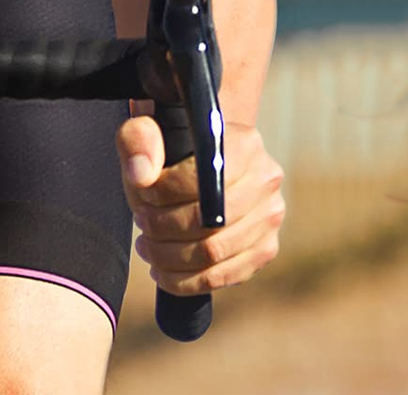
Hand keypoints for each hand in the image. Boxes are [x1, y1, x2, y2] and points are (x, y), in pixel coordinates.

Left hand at [116, 109, 285, 295]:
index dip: (165, 194)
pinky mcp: (265, 248)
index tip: (141, 196)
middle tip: (140, 224)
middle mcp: (265, 180)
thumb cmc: (171, 140)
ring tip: (146, 247)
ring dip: (170, 258)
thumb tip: (141, 177)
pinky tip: (163, 271)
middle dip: (163, 229)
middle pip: (209, 223)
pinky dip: (188, 281)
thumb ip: (138, 140)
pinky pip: (226, 276)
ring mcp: (270, 217)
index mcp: (242, 144)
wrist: (203, 153)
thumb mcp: (146, 127)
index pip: (203, 179)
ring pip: (215, 254)